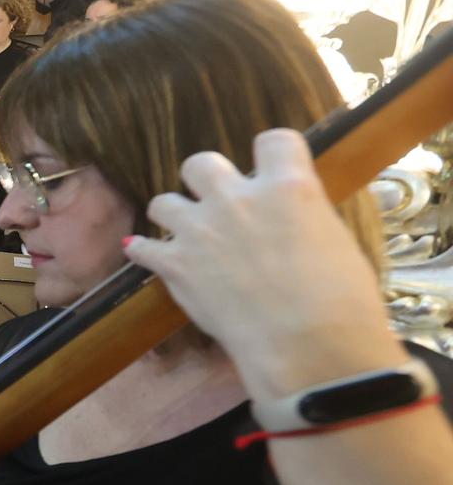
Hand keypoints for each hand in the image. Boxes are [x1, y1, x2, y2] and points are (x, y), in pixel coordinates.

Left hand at [124, 128, 406, 400]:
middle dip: (205, 180)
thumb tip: (293, 219)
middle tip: (218, 204)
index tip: (269, 169)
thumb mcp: (335, 240)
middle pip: (201, 163)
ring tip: (185, 234)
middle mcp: (238, 198)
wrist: (308, 344)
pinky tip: (147, 255)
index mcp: (288, 187)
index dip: (271, 153)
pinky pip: (142, 247)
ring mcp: (200, 230)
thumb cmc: (341, 300)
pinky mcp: (175, 264)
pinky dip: (144, 252)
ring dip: (173, 215)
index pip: (273, 140)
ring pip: (163, 202)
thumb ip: (303, 217)